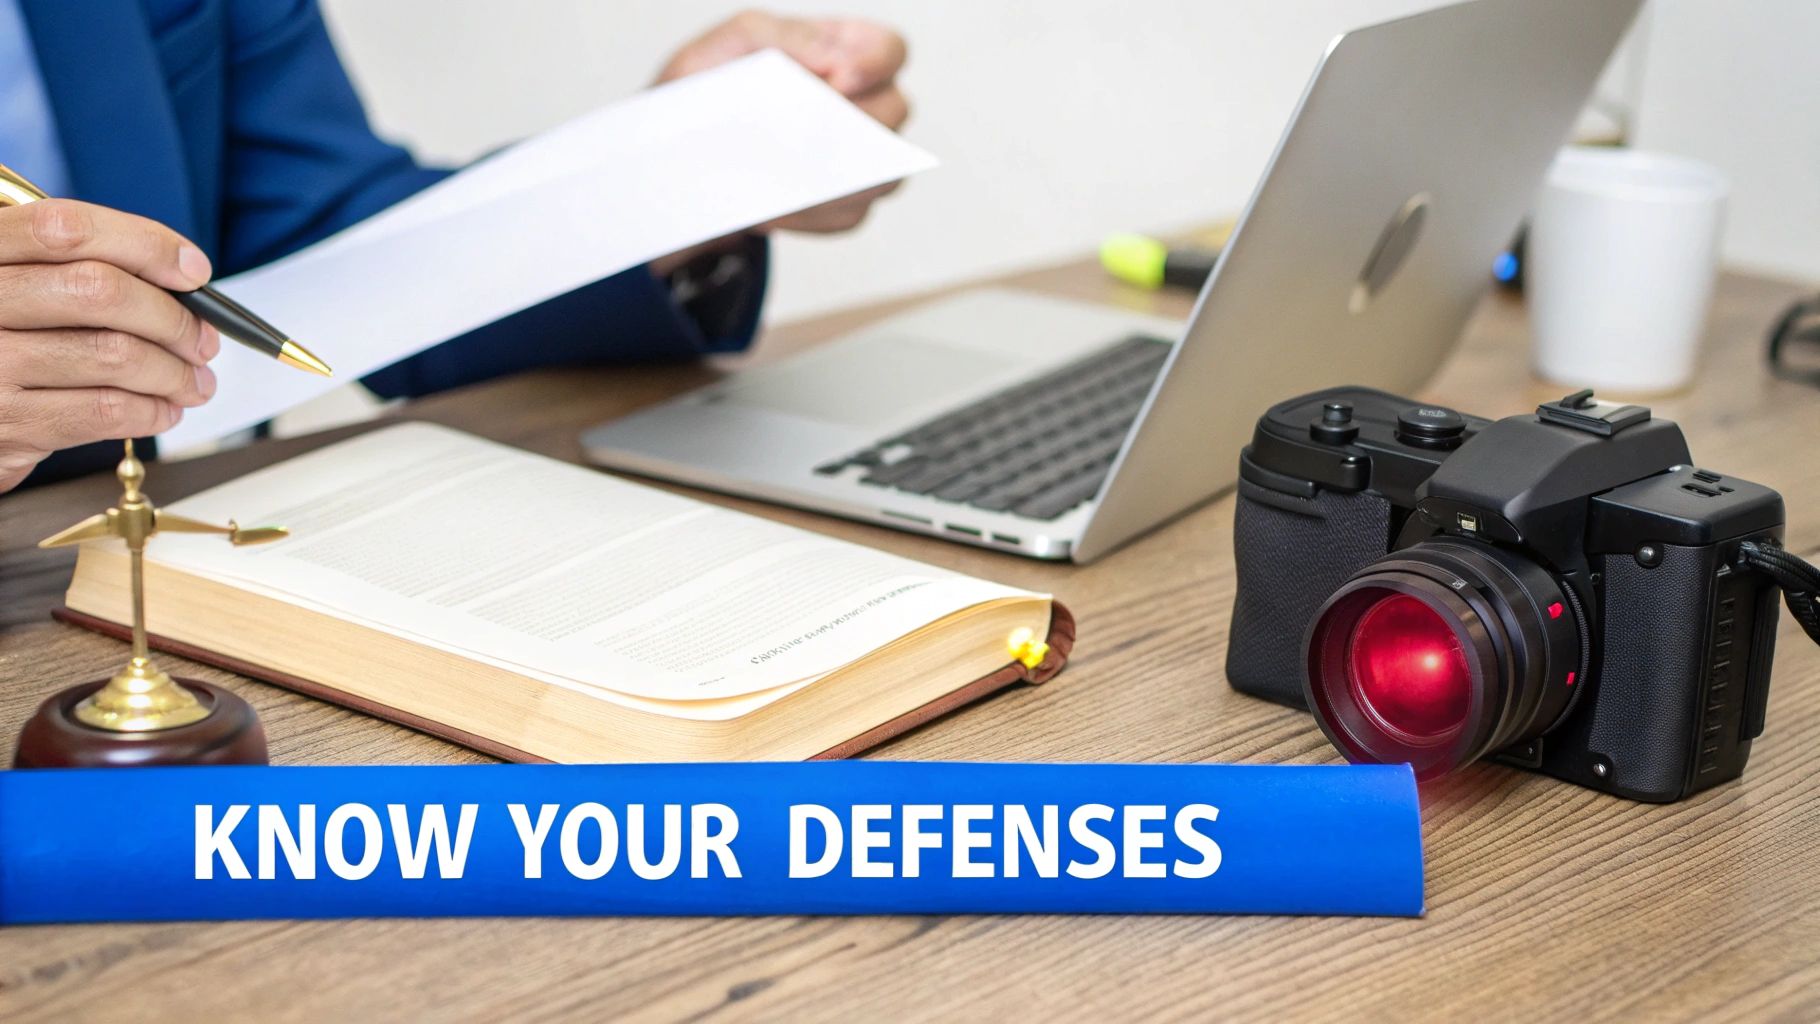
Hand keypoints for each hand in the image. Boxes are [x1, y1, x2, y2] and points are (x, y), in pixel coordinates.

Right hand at [0, 200, 219, 492]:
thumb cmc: (7, 340)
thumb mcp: (23, 286)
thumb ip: (79, 269)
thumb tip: (184, 279)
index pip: (66, 229)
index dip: (144, 244)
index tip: (194, 271)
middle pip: (100, 291)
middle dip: (173, 319)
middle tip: (203, 341)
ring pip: (114, 354)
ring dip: (175, 372)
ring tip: (194, 382)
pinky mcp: (9, 424)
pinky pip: (105, 410)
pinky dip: (152, 411)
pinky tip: (163, 409)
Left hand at [658, 10, 909, 234]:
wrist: (684, 143)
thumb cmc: (718, 82)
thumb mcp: (738, 43)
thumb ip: (786, 36)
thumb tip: (829, 61)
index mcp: (844, 51)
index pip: (889, 50)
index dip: (874, 64)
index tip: (837, 81)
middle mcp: (864, 103)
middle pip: (894, 112)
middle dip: (853, 124)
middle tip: (803, 134)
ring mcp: (861, 156)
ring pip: (883, 174)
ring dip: (837, 177)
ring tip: (787, 177)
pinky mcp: (844, 203)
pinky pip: (847, 214)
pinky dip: (810, 214)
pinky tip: (772, 207)